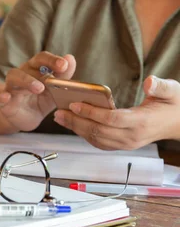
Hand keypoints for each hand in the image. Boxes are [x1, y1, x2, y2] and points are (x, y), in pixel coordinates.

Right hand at [0, 52, 76, 130]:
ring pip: (14, 77)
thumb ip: (63, 76)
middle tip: (54, 75)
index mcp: (35, 69)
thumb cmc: (40, 100)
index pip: (42, 58)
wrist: (25, 118)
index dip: (52, 59)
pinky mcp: (1, 101)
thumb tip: (70, 58)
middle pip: (29, 65)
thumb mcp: (55, 91)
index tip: (64, 65)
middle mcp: (22, 74)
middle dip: (42, 68)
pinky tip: (5, 97)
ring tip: (38, 88)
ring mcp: (10, 87)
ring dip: (26, 80)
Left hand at [53, 76, 179, 149]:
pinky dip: (84, 134)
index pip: (112, 119)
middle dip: (76, 122)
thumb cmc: (174, 104)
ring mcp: (126, 143)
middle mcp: (132, 136)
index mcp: (142, 122)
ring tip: (60, 118)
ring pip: (96, 139)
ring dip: (76, 129)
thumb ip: (161, 86)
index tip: (75, 104)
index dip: (92, 113)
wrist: (178, 123)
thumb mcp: (172, 91)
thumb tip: (150, 81)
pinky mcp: (122, 145)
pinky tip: (73, 124)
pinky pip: (99, 142)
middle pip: (98, 131)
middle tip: (58, 113)